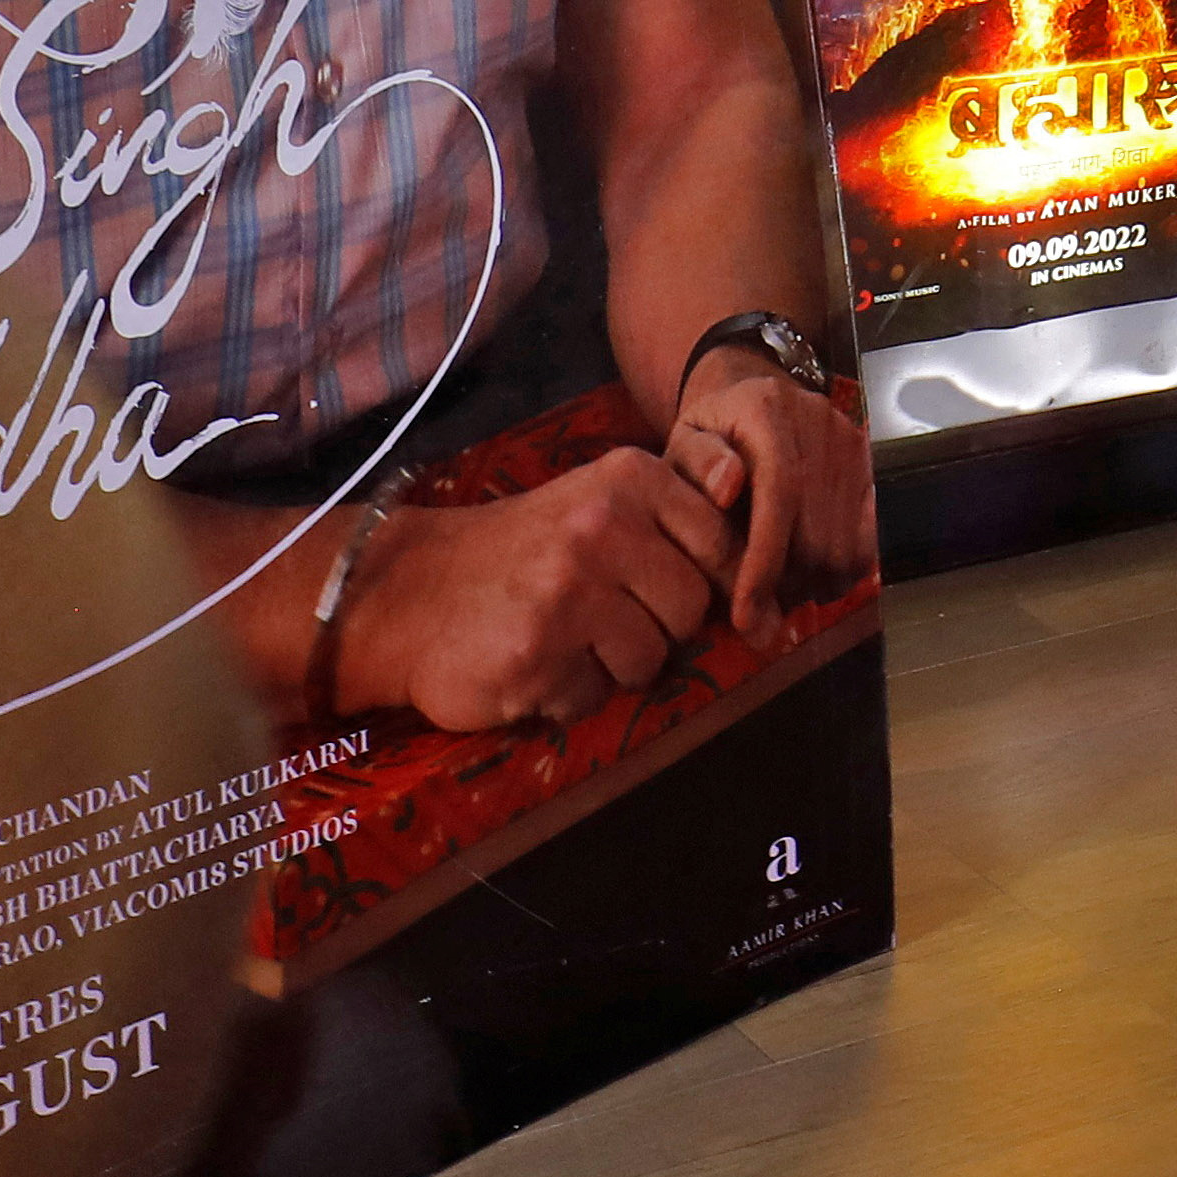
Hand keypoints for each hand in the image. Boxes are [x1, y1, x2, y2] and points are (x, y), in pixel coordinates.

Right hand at [336, 454, 739, 729]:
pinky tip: (531, 662)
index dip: (710, 584)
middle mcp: (603, 526)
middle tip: (597, 613)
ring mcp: (569, 591)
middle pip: (691, 610)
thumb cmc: (522, 553)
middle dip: (654, 627)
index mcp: (629, 480)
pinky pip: (593, 697)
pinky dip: (566, 693)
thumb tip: (768, 601)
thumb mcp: (601, 505)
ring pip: (649, 661)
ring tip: (561, 636)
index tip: (666, 591)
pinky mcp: (537, 654)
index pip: (724, 548)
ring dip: (610, 665)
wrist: (409, 592)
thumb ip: (682, 528)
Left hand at [666, 352, 875, 635]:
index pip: (778, 496)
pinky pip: (867, 541)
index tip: (745, 616)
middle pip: (816, 532)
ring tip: (778, 587)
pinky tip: (808, 572)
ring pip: (846, 545)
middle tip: (756, 607)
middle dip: (784, 585)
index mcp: (767, 411)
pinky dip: (838, 571)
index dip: (764, 564)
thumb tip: (727, 488)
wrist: (752, 400)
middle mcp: (819, 422)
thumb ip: (696, 464)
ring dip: (812, 583)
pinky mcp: (871, 468)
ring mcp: (851, 445)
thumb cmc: (710, 434)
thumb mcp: (682, 442)